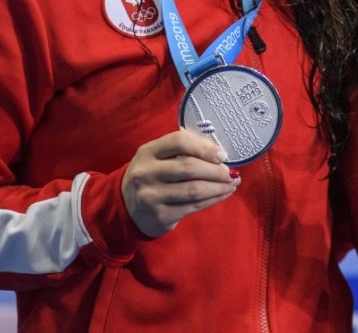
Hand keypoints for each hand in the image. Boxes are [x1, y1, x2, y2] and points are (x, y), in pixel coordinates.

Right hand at [122, 130, 239, 236]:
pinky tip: (223, 194)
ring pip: (194, 190)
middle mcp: (146, 173)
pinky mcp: (160, 216)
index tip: (222, 154)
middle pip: (189, 167)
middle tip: (231, 172)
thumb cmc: (150, 176)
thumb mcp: (156, 157)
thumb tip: (218, 150)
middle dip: (216, 170)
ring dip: (219, 187)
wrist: (125, 208)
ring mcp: (152, 196)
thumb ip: (181, 150)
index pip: (179, 141)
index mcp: (147, 152)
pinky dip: (213, 199)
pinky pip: (194, 206)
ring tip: (232, 183)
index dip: (204, 147)